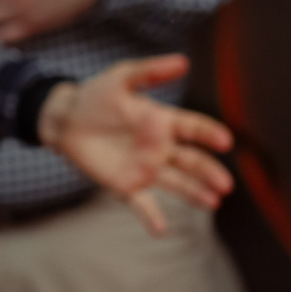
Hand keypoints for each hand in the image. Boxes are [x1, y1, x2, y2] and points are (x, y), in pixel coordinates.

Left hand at [36, 55, 234, 234]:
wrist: (66, 120)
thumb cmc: (96, 96)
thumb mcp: (121, 78)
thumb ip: (150, 71)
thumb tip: (184, 61)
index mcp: (162, 122)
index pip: (193, 129)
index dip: (209, 134)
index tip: (225, 141)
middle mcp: (159, 148)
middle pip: (191, 162)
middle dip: (208, 173)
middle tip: (225, 184)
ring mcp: (144, 168)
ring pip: (176, 183)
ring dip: (194, 194)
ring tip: (212, 202)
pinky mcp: (125, 185)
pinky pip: (141, 203)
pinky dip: (151, 217)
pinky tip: (161, 229)